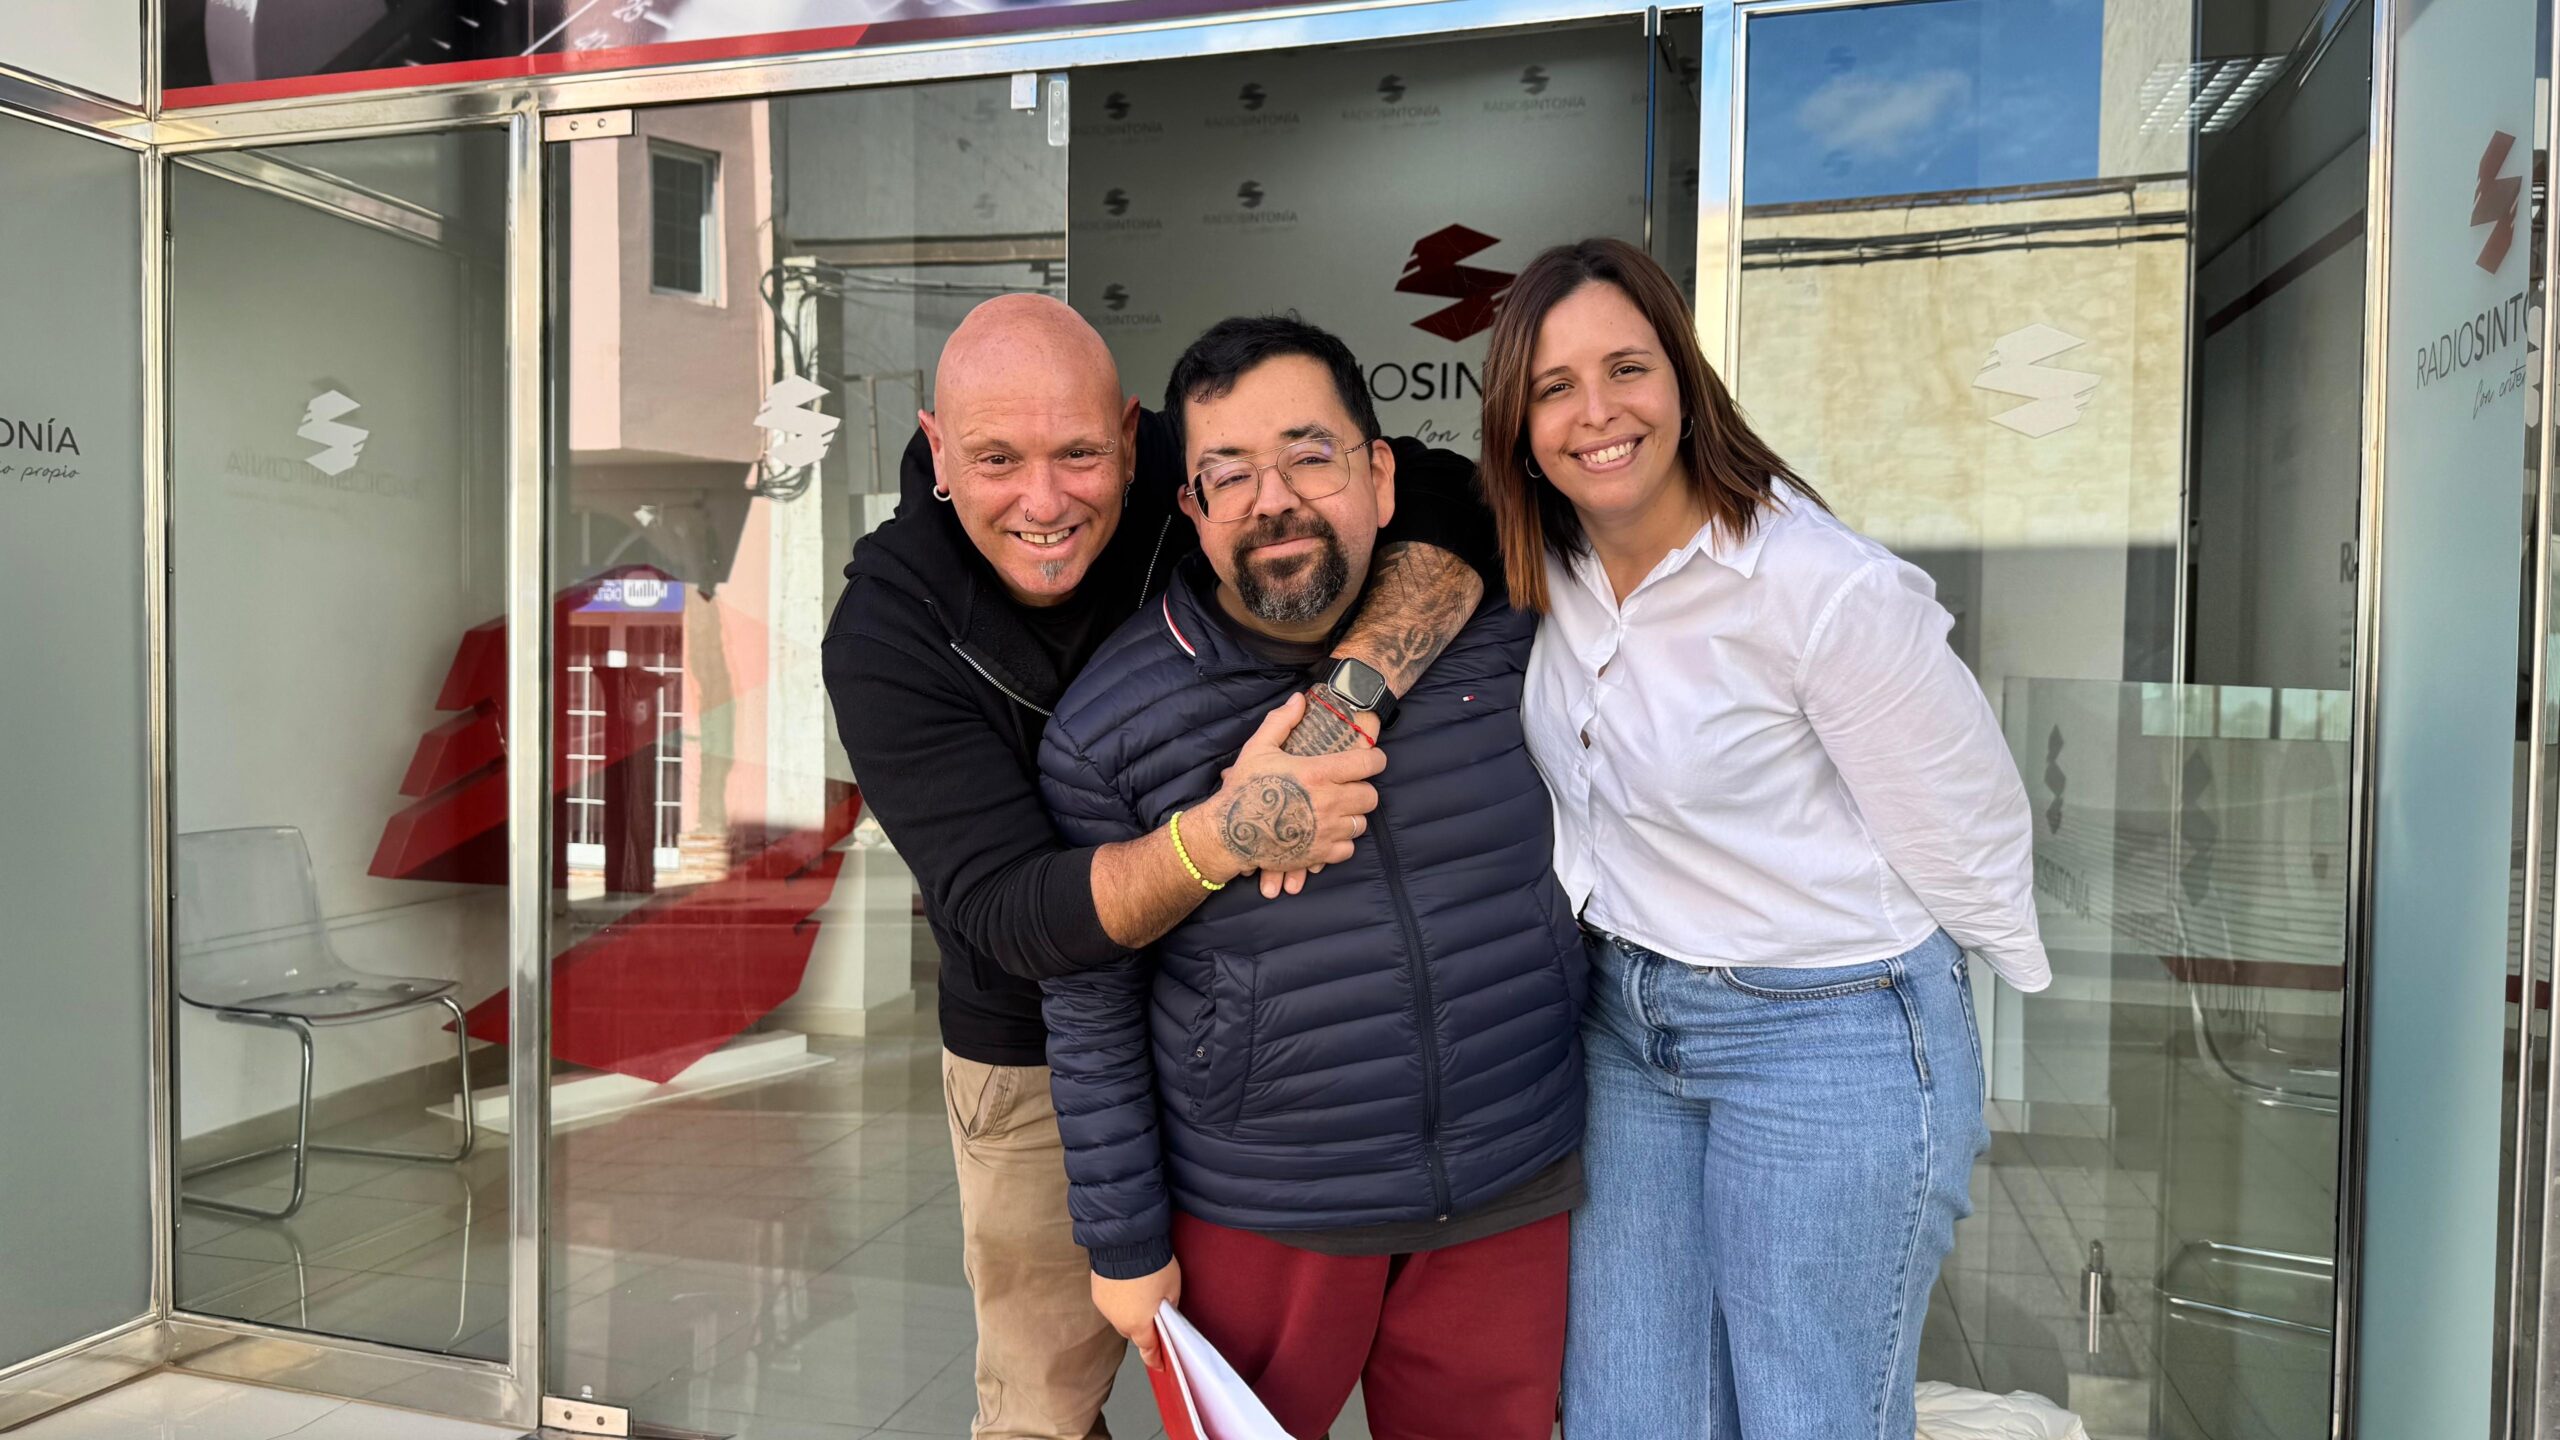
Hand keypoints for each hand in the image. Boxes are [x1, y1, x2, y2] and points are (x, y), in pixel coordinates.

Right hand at [1093, 1260, 1181, 1369]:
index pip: (1148, 1348)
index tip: (1159, 1364)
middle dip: (1143, 1329)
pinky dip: (1119, 1301)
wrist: (1126, 1242)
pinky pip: (1110, 1304)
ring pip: (1120, 1318)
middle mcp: (1118, 1319)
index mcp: (1139, 1324)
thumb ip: (1169, 1307)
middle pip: (1133, 1332)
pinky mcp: (1097, 1292)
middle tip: (1154, 1316)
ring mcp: (1105, 1306)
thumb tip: (1164, 1313)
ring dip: (1129, 1313)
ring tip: (1140, 1296)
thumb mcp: (1172, 1288)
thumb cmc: (1152, 1265)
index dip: (1155, 1357)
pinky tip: (1127, 1287)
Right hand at [1200, 696, 1385, 890]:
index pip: (1368, 764)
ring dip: (1352, 816)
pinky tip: (1327, 833)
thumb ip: (1282, 721)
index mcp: (1318, 773)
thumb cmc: (1244, 788)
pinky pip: (1348, 848)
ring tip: (1336, 811)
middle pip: (1370, 796)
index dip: (1376, 760)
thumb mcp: (1258, 748)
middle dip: (1362, 789)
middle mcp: (1329, 802)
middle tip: (1348, 788)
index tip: (1371, 760)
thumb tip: (1299, 699)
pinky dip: (1342, 842)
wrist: (1229, 834)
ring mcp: (1326, 831)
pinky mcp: (1320, 854)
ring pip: (1361, 823)